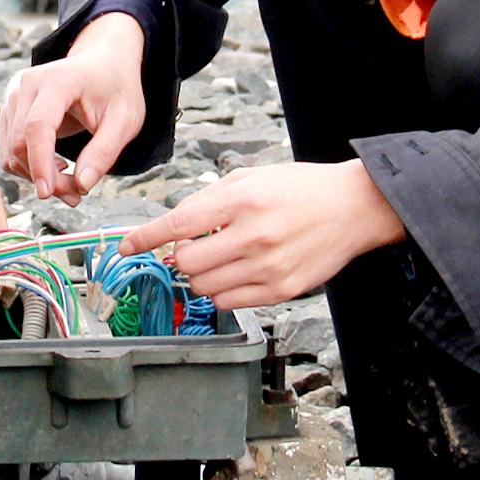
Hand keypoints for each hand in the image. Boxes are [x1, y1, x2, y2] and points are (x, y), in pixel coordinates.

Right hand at [0, 12, 148, 201]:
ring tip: (71, 184)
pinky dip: (29, 168)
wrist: (103, 62)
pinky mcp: (11, 111)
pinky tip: (57, 168)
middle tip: (77, 194)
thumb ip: (104, 152)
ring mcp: (15, 97)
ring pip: (11, 152)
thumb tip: (82, 185)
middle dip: (45, 177)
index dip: (40, 163)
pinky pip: (10, 150)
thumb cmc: (116, 88)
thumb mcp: (125, 120)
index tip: (48, 193)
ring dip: (37, 176)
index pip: (38, 126)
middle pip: (21, 144)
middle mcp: (28, 85)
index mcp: (57, 80)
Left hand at [122, 160, 405, 310]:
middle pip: (186, 262)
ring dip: (200, 275)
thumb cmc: (300, 188)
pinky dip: (221, 291)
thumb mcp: (251, 176)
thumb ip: (209, 200)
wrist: (354, 208)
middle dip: (178, 257)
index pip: (178, 224)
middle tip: (190, 248)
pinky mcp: (282, 291)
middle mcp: (253, 235)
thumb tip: (173, 227)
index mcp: (242, 200)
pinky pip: (230, 303)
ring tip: (220, 258)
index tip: (125, 246)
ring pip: (204, 287)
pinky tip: (235, 273)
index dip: (144, 237)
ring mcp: (269, 267)